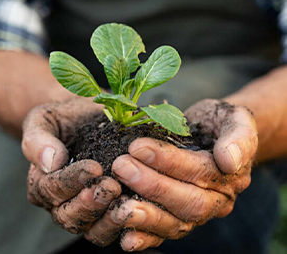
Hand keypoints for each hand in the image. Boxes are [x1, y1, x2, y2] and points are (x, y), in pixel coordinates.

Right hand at [22, 97, 120, 233]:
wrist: (86, 117)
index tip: (94, 168)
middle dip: (91, 203)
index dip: (72, 180)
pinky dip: (124, 223)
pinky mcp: (106, 211)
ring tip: (126, 203)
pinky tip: (139, 211)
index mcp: (42, 182)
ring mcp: (84, 209)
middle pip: (69, 215)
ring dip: (108, 219)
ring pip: (91, 228)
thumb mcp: (44, 120)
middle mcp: (60, 202)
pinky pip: (111, 227)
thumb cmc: (64, 118)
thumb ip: (38, 139)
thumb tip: (50, 162)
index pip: (52, 188)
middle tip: (112, 186)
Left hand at [84, 99, 257, 250]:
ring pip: (176, 222)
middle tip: (121, 167)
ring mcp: (199, 212)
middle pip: (187, 201)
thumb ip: (239, 137)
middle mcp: (217, 200)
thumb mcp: (236, 119)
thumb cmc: (221, 122)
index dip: (168, 161)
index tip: (138, 146)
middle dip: (152, 186)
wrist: (214, 132)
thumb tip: (229, 161)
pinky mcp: (181, 217)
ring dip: (147, 216)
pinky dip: (147, 238)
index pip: (199, 172)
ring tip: (119, 205)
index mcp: (231, 175)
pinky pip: (166, 232)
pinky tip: (126, 239)